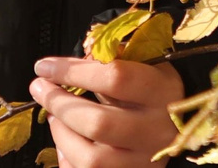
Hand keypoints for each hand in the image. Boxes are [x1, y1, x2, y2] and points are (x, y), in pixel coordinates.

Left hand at [31, 55, 183, 167]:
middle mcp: (155, 132)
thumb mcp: (145, 66)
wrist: (177, 128)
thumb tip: (72, 62)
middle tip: (40, 89)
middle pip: (98, 123)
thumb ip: (112, 60)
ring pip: (90, 158)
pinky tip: (66, 141)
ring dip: (61, 134)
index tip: (46, 66)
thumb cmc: (154, 92)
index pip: (115, 78)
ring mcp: (142, 162)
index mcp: (161, 92)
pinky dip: (67, 158)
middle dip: (59, 104)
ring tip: (53, 116)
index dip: (74, 71)